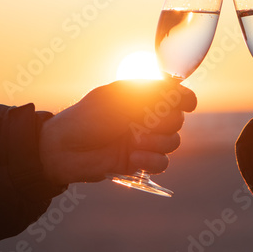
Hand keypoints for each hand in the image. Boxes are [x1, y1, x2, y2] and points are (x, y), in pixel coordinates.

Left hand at [39, 79, 196, 184]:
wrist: (64, 149)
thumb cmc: (88, 117)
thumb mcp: (119, 98)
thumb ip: (151, 93)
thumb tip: (179, 88)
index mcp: (142, 97)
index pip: (175, 96)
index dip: (185, 99)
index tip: (187, 104)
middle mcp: (147, 118)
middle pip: (178, 120)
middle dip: (163, 123)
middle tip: (141, 123)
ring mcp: (144, 140)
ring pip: (174, 142)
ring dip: (156, 142)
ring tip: (133, 142)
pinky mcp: (140, 161)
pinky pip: (163, 163)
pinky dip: (150, 160)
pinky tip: (131, 158)